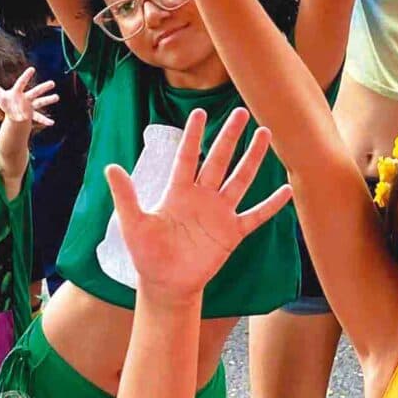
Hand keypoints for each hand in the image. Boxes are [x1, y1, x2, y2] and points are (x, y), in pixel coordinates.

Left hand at [0, 67, 58, 134]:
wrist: (12, 112)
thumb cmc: (6, 102)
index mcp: (17, 92)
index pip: (21, 83)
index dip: (26, 76)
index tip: (32, 69)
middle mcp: (26, 97)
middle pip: (35, 92)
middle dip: (43, 88)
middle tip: (52, 83)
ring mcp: (30, 106)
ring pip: (40, 102)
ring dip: (48, 100)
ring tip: (57, 97)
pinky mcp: (31, 114)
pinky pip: (39, 117)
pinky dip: (45, 120)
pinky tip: (51, 123)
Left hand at [105, 106, 292, 296]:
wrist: (166, 284)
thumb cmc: (147, 254)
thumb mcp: (133, 224)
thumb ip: (125, 196)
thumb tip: (110, 167)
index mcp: (178, 192)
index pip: (188, 157)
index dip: (193, 135)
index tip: (200, 112)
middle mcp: (202, 197)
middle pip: (219, 160)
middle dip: (230, 137)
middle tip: (242, 112)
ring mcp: (219, 213)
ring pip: (240, 180)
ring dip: (253, 159)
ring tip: (265, 135)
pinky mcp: (232, 233)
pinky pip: (255, 215)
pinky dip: (271, 205)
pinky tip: (286, 191)